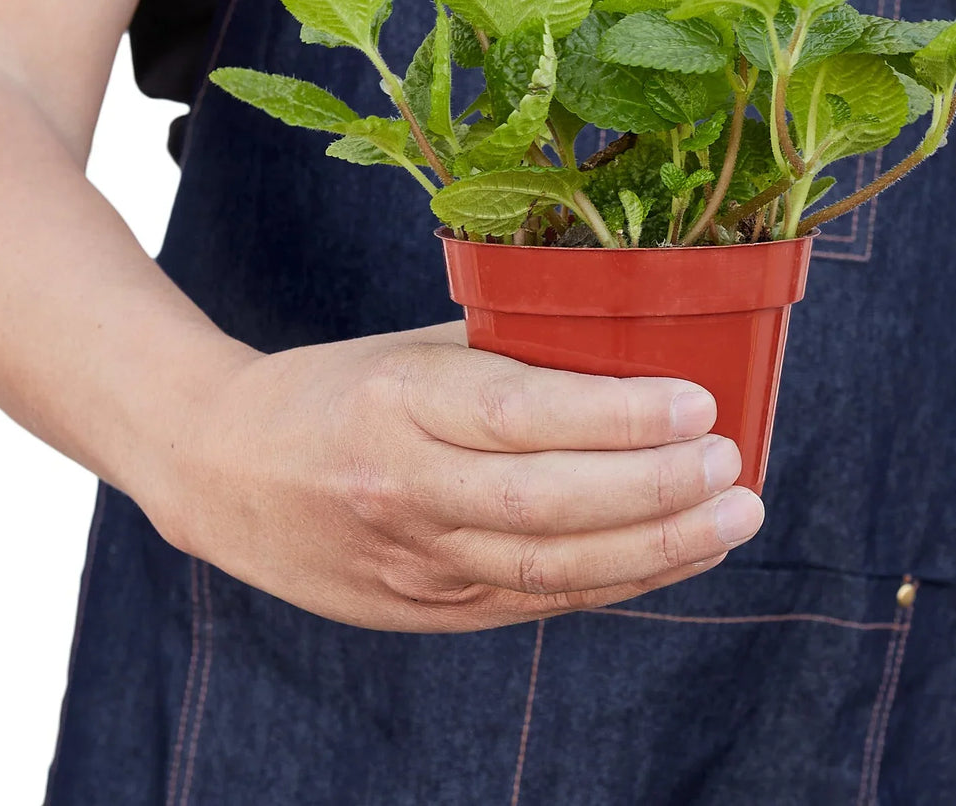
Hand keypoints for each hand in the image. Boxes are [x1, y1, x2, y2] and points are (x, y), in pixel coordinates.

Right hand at [149, 323, 762, 631]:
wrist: (222, 469)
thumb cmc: (335, 389)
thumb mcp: (412, 348)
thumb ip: (508, 353)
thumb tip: (628, 347)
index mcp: (397, 401)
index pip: (519, 414)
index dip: (616, 415)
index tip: (698, 402)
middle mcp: (403, 488)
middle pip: (546, 504)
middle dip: (654, 491)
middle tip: (733, 465)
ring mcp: (413, 561)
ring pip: (549, 567)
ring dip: (655, 548)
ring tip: (732, 517)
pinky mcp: (425, 607)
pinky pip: (534, 597)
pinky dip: (615, 579)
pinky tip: (676, 554)